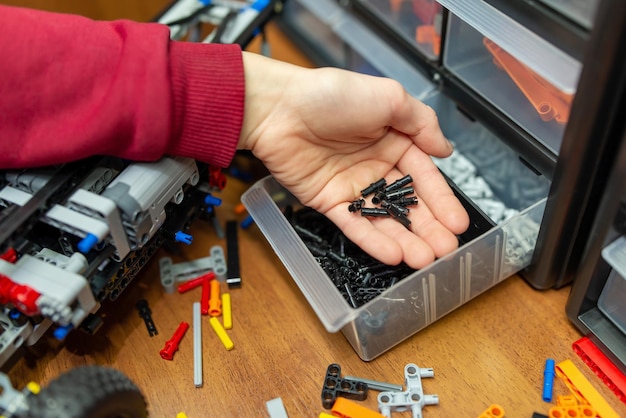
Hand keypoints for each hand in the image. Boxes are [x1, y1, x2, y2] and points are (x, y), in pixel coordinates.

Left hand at [239, 52, 468, 268]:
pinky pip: (354, 224)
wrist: (280, 108)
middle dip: (429, 228)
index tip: (458, 222)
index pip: (424, 177)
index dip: (442, 201)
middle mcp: (376, 166)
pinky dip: (372, 240)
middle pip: (408, 204)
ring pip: (384, 219)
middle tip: (446, 250)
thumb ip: (422, 123)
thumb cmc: (332, 95)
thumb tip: (446, 150)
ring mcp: (352, 187)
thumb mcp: (389, 97)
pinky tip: (393, 255)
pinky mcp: (329, 201)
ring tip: (425, 260)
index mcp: (394, 141)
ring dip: (405, 240)